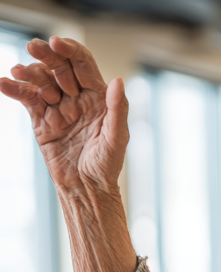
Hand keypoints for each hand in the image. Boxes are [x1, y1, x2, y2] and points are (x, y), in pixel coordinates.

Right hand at [0, 36, 127, 196]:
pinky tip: (4, 83)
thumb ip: (118, 109)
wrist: (86, 189)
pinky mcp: (41, 119)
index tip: (57, 43)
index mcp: (97, 97)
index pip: (82, 64)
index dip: (70, 50)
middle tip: (34, 47)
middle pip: (58, 67)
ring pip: (40, 80)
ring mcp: (57, 107)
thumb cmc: (107, 166)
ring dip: (29, 72)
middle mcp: (77, 98)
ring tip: (19, 72)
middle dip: (46, 55)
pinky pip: (26, 98)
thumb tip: (119, 80)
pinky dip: (14, 89)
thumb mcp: (117, 138)